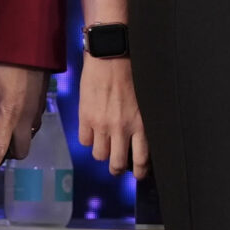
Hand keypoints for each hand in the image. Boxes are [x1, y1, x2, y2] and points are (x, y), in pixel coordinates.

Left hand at [0, 60, 47, 187]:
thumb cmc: (3, 54)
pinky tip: (9, 108)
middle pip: (19, 150)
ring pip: (28, 137)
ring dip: (14, 139)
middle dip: (5, 155)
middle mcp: (26, 117)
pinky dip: (21, 125)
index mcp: (8, 113)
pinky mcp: (43, 101)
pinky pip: (33, 123)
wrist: (32, 35)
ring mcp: (38, 110)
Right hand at [79, 55, 149, 177]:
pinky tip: (93, 131)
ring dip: (103, 152)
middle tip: (118, 165)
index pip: (141, 160)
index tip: (139, 174)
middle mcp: (121, 128)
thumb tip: (141, 140)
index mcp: (140, 124)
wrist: (110, 56)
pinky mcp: (85, 117)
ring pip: (99, 155)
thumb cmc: (132, 73)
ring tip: (105, 144)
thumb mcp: (145, 100)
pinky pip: (84, 141)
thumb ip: (142, 122)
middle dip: (118, 168)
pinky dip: (88, 139)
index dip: (140, 172)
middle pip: (117, 164)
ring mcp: (101, 124)